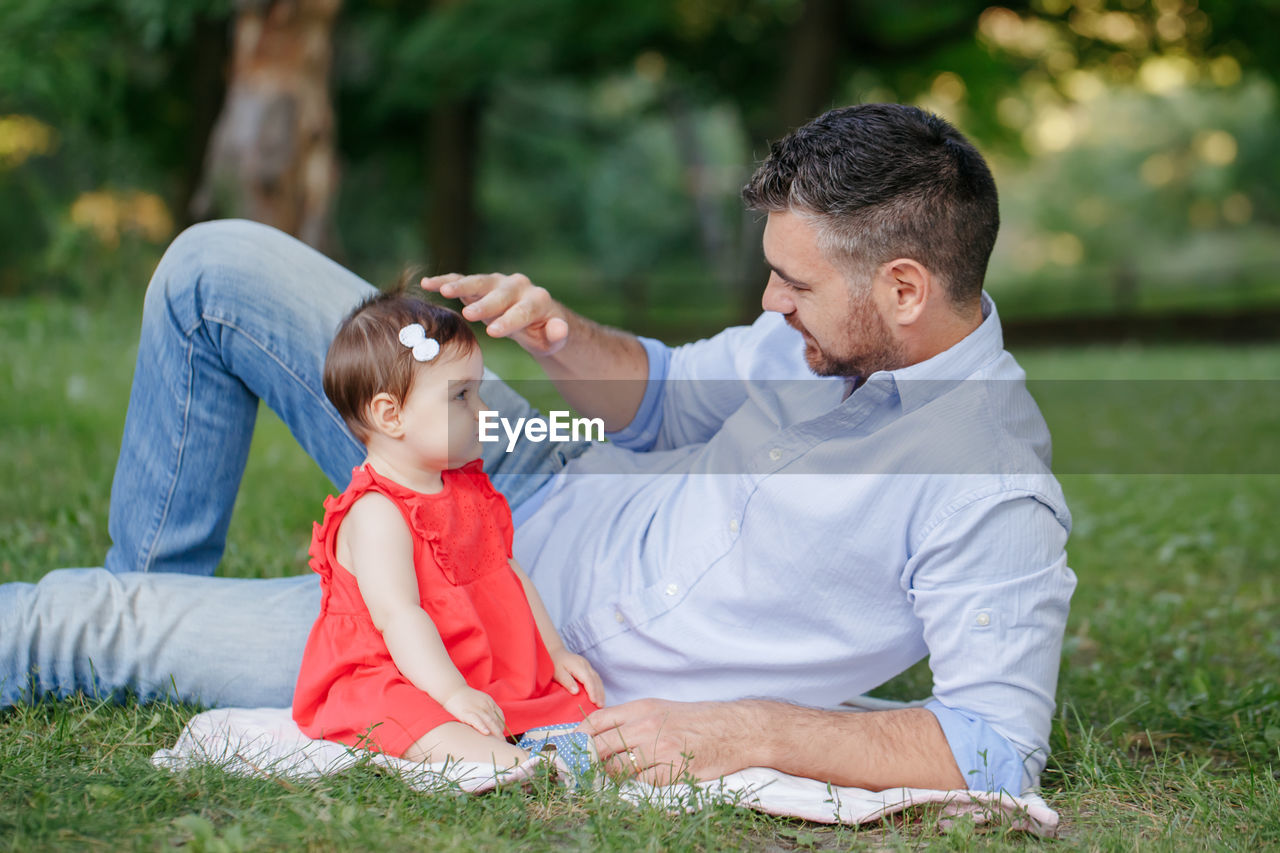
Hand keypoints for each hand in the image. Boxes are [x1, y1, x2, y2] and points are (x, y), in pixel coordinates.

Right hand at [422, 272, 569, 356]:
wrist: (533, 317)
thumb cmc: (543, 333)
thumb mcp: (554, 339)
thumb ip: (558, 334)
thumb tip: (559, 326)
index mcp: (537, 300)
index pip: (522, 311)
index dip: (509, 322)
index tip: (493, 333)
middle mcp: (517, 286)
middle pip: (499, 294)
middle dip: (484, 305)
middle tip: (469, 315)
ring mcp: (497, 283)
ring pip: (478, 282)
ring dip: (460, 285)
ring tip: (442, 290)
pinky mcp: (480, 285)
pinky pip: (461, 280)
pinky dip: (445, 280)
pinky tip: (427, 283)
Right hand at [442, 686, 505, 736]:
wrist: (452, 690)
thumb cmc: (465, 698)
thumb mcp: (479, 701)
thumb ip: (486, 710)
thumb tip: (489, 725)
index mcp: (489, 701)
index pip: (500, 716)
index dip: (502, 726)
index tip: (502, 735)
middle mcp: (485, 704)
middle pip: (496, 720)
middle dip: (500, 732)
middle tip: (503, 742)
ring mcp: (477, 708)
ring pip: (489, 721)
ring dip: (495, 733)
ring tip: (498, 742)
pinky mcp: (467, 712)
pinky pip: (477, 720)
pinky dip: (482, 726)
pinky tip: (486, 733)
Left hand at [549, 647, 604, 706]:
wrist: (556, 652)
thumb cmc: (554, 663)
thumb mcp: (558, 673)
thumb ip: (567, 681)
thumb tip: (576, 692)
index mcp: (579, 666)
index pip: (589, 680)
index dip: (592, 691)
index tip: (594, 702)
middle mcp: (586, 665)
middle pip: (596, 680)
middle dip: (599, 694)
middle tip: (601, 706)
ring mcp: (588, 666)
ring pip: (598, 679)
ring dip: (601, 691)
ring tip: (602, 703)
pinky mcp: (588, 668)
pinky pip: (596, 678)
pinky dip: (599, 687)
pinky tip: (599, 695)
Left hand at [583, 699, 753, 785]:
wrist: (735, 729)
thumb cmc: (697, 720)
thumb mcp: (661, 709)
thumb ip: (632, 720)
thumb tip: (599, 736)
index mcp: (642, 708)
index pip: (596, 721)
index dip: (578, 738)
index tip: (569, 750)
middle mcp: (647, 726)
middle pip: (599, 746)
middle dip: (586, 762)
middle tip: (580, 773)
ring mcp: (660, 749)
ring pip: (617, 768)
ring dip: (611, 777)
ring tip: (611, 780)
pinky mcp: (673, 770)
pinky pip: (643, 783)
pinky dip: (639, 785)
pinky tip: (644, 781)